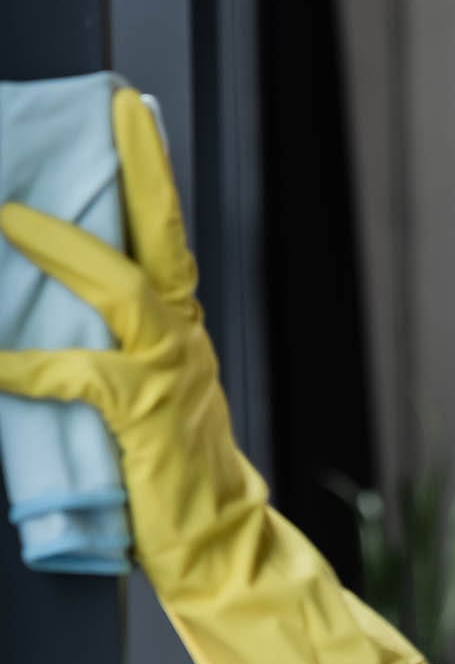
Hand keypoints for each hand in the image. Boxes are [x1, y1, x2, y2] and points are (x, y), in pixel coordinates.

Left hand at [0, 88, 441, 663]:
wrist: (222, 553)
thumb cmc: (175, 487)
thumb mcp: (144, 409)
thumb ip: (108, 363)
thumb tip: (39, 328)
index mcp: (183, 335)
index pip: (164, 241)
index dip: (149, 176)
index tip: (130, 114)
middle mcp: (185, 341)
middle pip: (162, 237)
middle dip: (139, 171)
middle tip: (115, 110)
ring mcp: (173, 376)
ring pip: (121, 289)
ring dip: (60, 249)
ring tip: (5, 216)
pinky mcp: (149, 419)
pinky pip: (81, 378)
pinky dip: (29, 365)